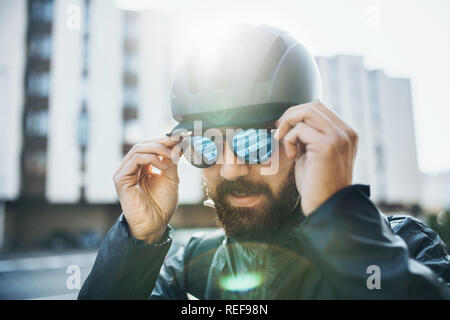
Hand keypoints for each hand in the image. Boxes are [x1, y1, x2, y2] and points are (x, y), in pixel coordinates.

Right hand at [113, 135, 181, 243]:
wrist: (155, 224)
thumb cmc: (162, 205)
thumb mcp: (171, 178)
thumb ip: (172, 161)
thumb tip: (177, 143)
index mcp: (141, 166)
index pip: (150, 145)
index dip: (165, 139)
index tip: (182, 136)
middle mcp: (131, 167)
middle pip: (143, 143)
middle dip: (163, 141)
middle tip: (178, 140)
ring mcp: (124, 172)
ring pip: (139, 148)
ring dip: (159, 149)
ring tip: (173, 157)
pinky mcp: (121, 179)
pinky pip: (135, 159)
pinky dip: (152, 158)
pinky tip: (164, 167)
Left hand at [275, 101, 357, 215]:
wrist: (326, 208)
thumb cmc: (317, 184)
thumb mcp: (315, 154)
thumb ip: (310, 136)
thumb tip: (293, 120)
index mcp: (345, 134)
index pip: (320, 108)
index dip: (298, 113)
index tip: (284, 127)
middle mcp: (346, 133)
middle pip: (314, 106)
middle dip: (291, 115)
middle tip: (279, 131)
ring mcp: (338, 138)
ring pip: (308, 112)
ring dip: (289, 125)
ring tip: (284, 142)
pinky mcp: (327, 146)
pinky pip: (300, 130)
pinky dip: (290, 140)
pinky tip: (293, 157)